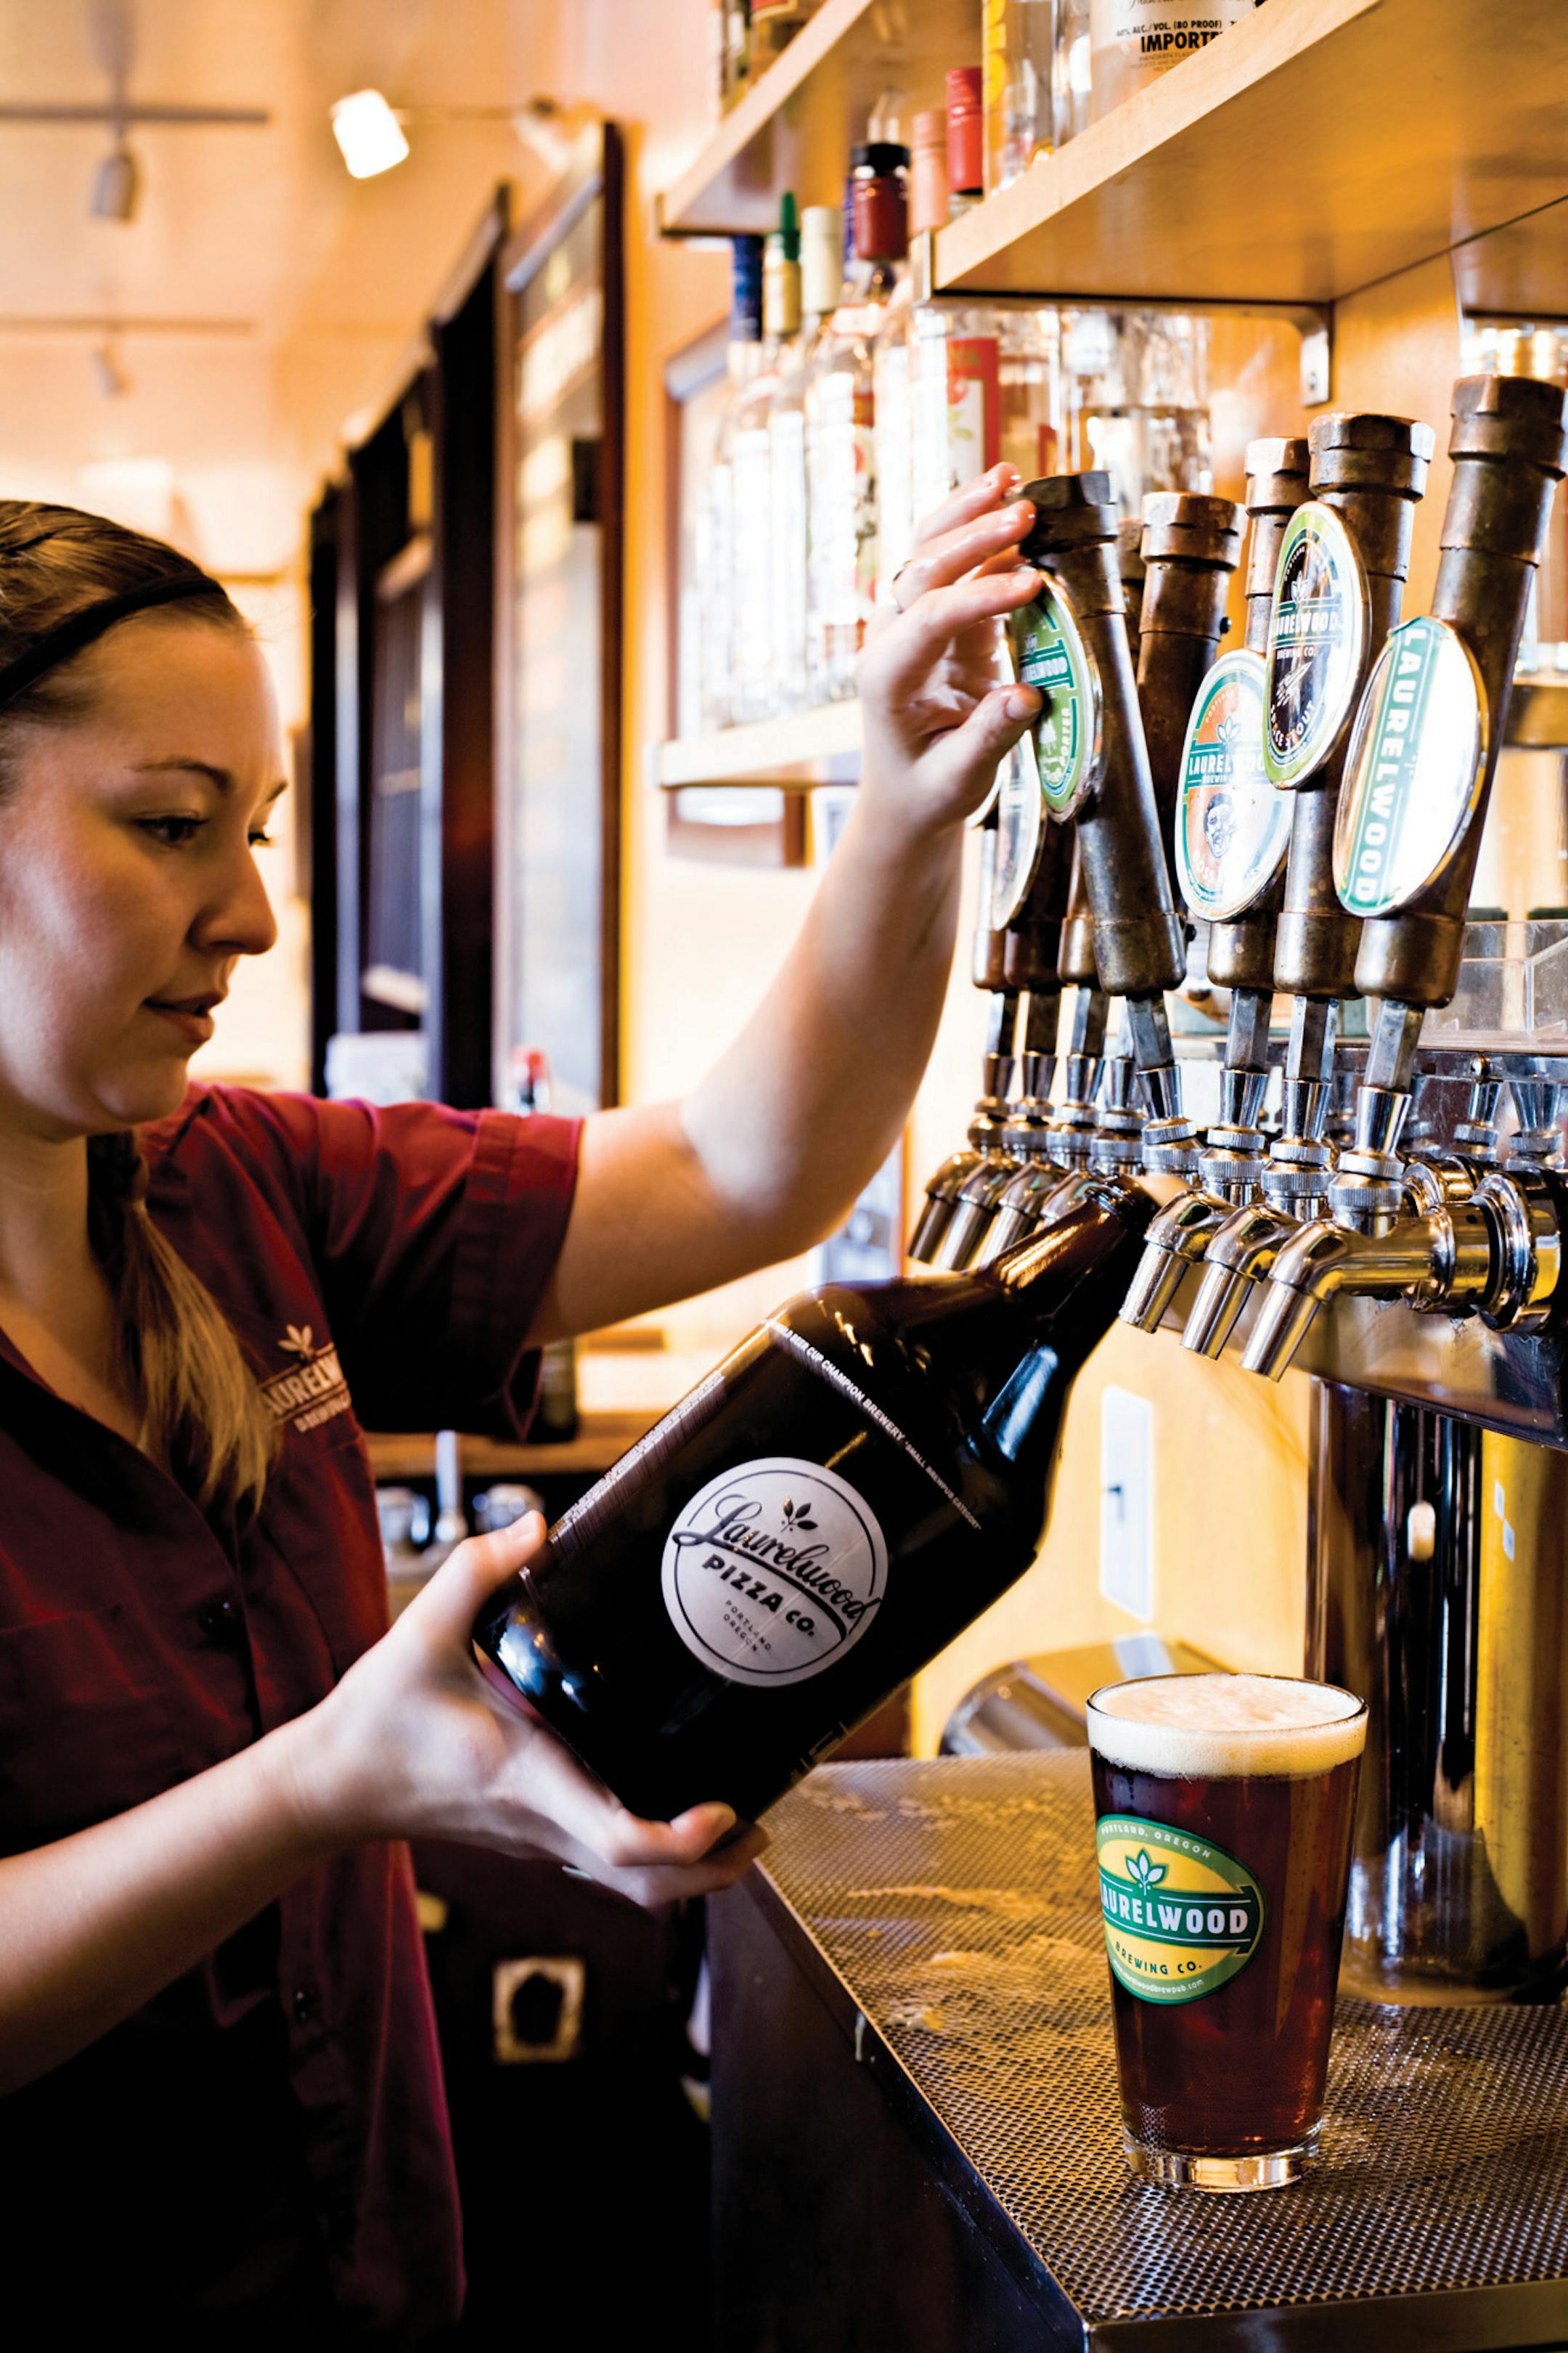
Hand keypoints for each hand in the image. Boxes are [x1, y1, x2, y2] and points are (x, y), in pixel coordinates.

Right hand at [287, 1516, 767, 1908]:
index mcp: (524, 1778)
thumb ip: (476, 1571)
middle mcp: (542, 1823)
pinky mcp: (536, 1840)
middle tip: (762, 1818)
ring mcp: (540, 1841)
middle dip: (714, 1869)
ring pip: (634, 1890)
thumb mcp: (420, 1633)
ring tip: (742, 1826)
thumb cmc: (376, 1717)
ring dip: (695, 1874)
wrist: (333, 1784)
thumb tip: (538, 1525)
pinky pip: (611, 1872)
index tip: (723, 1810)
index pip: (617, 1839)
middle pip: (648, 1885)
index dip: (680, 1839)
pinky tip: (681, 1819)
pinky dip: (658, 1863)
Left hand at [855, 464, 1043, 841]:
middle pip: (922, 568)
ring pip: (929, 552)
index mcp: (886, 678)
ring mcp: (910, 625)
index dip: (980, 597)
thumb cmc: (928, 790)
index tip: (1030, 586)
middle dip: (973, 536)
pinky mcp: (938, 622)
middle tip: (1024, 512)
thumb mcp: (958, 778)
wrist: (906, 797)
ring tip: (1010, 478)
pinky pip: (953, 566)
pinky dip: (978, 532)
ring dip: (968, 514)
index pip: (929, 618)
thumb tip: (1028, 696)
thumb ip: (990, 737)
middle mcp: (890, 641)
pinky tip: (1008, 503)